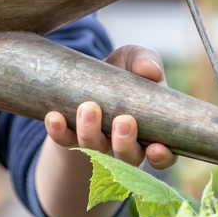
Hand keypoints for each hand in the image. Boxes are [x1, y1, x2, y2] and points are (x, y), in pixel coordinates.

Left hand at [41, 45, 177, 169]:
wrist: (87, 75)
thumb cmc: (121, 70)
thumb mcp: (134, 59)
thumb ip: (145, 61)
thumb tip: (150, 70)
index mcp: (151, 130)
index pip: (163, 155)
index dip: (162, 157)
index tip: (156, 148)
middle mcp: (125, 144)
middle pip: (127, 157)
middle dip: (124, 143)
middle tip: (122, 121)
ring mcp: (97, 144)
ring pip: (95, 150)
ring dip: (91, 132)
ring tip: (88, 109)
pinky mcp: (70, 138)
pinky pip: (64, 141)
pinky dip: (58, 131)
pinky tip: (54, 117)